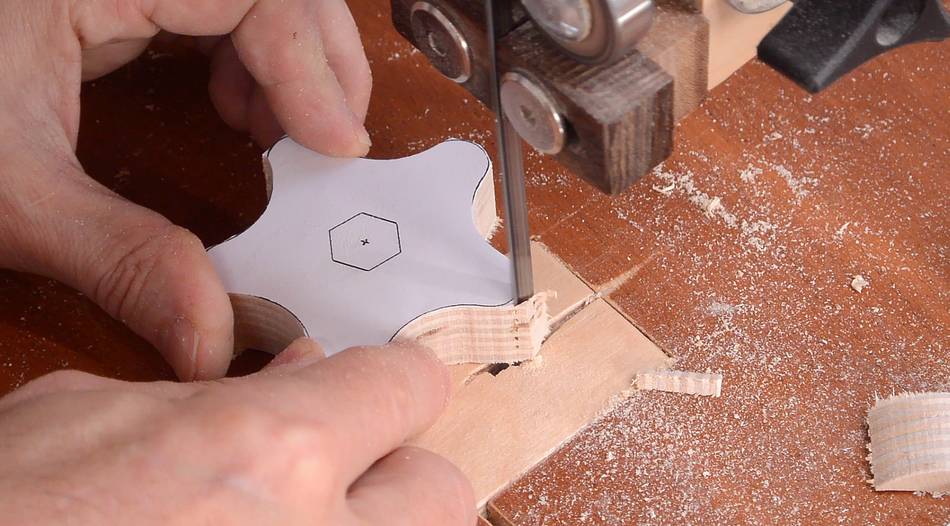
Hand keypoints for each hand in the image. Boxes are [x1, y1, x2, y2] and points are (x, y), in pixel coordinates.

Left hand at [0, 0, 371, 379]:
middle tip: (335, 137)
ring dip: (285, 62)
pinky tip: (237, 111)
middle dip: (318, 58)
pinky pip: (210, 12)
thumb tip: (213, 336)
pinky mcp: (109, 0)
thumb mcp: (10, 192)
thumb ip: (121, 258)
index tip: (338, 144)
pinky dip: (244, 61)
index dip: (309, 64)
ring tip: (280, 133)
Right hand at [0, 340, 474, 524]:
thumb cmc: (1, 507)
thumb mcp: (83, 418)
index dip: (386, 382)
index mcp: (269, 451)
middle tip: (332, 479)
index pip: (409, 386)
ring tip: (287, 522)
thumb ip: (213, 397)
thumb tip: (301, 376)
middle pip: (442, 492)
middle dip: (395, 476)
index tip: (369, 391)